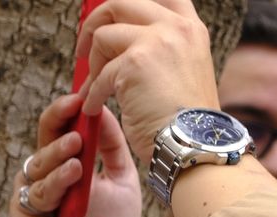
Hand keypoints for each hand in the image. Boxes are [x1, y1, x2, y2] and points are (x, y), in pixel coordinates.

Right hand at [10, 94, 141, 216]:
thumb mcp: (120, 180)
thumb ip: (112, 148)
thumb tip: (105, 110)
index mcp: (54, 166)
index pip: (49, 133)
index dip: (58, 115)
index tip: (76, 98)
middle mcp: (35, 186)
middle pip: (39, 160)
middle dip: (56, 150)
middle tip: (75, 141)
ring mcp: (28, 213)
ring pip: (39, 191)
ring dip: (59, 182)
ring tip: (78, 172)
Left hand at [79, 0, 220, 160]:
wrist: (192, 142)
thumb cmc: (183, 118)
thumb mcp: (181, 70)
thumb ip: (159, 49)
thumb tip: (117, 39)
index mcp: (190, 28)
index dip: (127, 5)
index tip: (109, 19)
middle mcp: (176, 27)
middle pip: (121, 3)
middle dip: (95, 24)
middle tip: (83, 50)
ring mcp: (157, 40)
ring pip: (104, 34)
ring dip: (93, 65)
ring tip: (95, 89)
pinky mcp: (135, 61)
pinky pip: (98, 73)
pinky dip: (92, 94)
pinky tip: (94, 109)